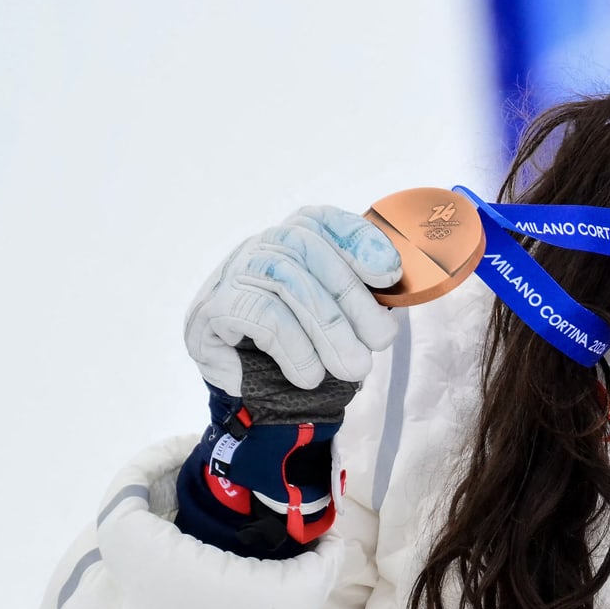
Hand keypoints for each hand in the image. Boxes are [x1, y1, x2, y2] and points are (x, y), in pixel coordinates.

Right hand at [184, 206, 403, 395]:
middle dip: (353, 298)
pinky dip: (295, 348)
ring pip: (287, 283)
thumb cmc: (305, 343)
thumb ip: (365, 295)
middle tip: (380, 341)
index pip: (322, 221)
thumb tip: (399, 288)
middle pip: (307, 251)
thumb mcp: (341, 315)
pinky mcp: (211, 309)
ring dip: (329, 330)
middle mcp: (260, 247)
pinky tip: (310, 375)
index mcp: (294, 239)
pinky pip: (261, 315)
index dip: (358, 241)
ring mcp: (232, 274)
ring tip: (354, 367)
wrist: (252, 388)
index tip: (389, 274)